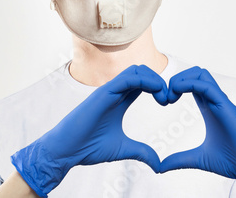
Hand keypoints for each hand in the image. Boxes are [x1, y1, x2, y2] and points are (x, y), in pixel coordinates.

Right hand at [11, 65, 167, 197]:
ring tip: (164, 95)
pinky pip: (127, 78)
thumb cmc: (88, 147)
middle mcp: (115, 92)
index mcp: (119, 100)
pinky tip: (155, 91)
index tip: (169, 102)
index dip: (158, 88)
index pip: (143, 83)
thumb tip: (158, 164)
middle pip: (141, 72)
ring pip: (136, 70)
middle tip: (169, 98)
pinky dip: (144, 80)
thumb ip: (141, 152)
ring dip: (154, 78)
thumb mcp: (122, 149)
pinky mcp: (103, 93)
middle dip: (159, 81)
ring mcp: (108, 90)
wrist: (66, 151)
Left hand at [160, 66, 235, 197]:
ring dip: (182, 79)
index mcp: (208, 108)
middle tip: (165, 98)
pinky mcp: (226, 106)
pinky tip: (177, 95)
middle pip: (195, 72)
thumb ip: (179, 160)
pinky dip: (189, 84)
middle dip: (176, 78)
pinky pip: (207, 85)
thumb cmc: (234, 161)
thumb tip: (160, 167)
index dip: (174, 86)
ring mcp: (221, 102)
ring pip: (201, 73)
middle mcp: (214, 101)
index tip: (163, 101)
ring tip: (171, 97)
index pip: (191, 84)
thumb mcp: (199, 159)